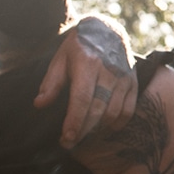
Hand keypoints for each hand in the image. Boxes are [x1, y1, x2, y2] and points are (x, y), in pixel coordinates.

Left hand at [35, 17, 137, 148]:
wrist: (107, 30)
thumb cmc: (79, 47)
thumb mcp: (60, 59)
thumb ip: (51, 82)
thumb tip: (39, 104)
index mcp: (88, 63)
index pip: (82, 98)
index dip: (74, 121)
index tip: (66, 138)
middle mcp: (109, 71)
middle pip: (98, 109)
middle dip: (83, 130)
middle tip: (70, 143)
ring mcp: (124, 78)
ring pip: (113, 113)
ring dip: (98, 129)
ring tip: (83, 136)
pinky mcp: (133, 83)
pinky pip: (128, 110)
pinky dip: (116, 123)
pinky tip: (103, 128)